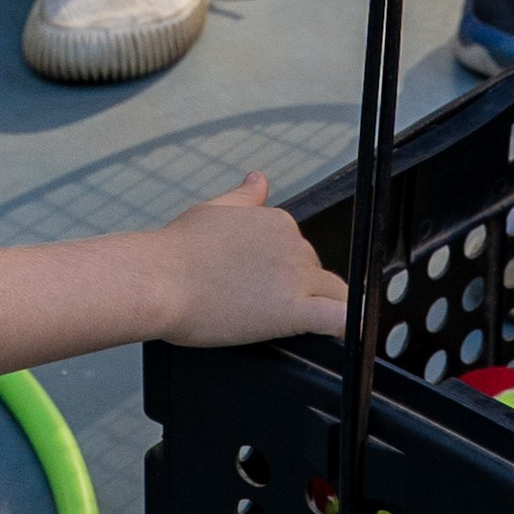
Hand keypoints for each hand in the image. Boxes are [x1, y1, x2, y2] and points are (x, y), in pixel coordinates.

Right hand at [155, 173, 350, 349]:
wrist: (157, 280)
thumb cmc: (176, 251)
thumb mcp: (214, 210)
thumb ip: (244, 197)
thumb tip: (260, 178)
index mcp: (276, 220)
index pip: (298, 249)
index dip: (284, 271)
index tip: (260, 284)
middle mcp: (292, 243)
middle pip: (315, 272)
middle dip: (298, 289)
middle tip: (258, 306)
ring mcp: (294, 276)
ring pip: (332, 294)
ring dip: (317, 307)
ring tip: (287, 324)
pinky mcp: (291, 310)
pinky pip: (337, 318)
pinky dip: (351, 326)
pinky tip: (355, 335)